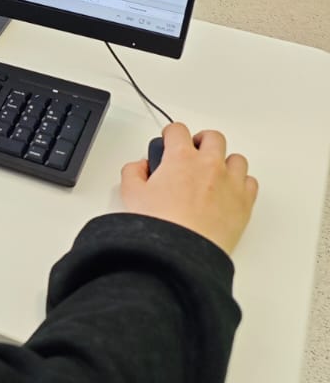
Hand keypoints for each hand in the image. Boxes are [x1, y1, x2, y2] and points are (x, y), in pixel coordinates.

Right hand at [119, 120, 257, 255]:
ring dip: (225, 161)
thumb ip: (133, 172)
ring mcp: (230, 183)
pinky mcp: (244, 203)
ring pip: (236, 159)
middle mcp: (210, 165)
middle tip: (194, 152)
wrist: (184, 252)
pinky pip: (250, 182)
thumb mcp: (131, 194)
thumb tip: (140, 167)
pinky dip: (241, 183)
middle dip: (202, 141)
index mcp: (181, 158)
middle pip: (213, 137)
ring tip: (214, 172)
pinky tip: (229, 190)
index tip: (169, 140)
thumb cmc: (162, 225)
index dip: (171, 133)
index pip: (178, 130)